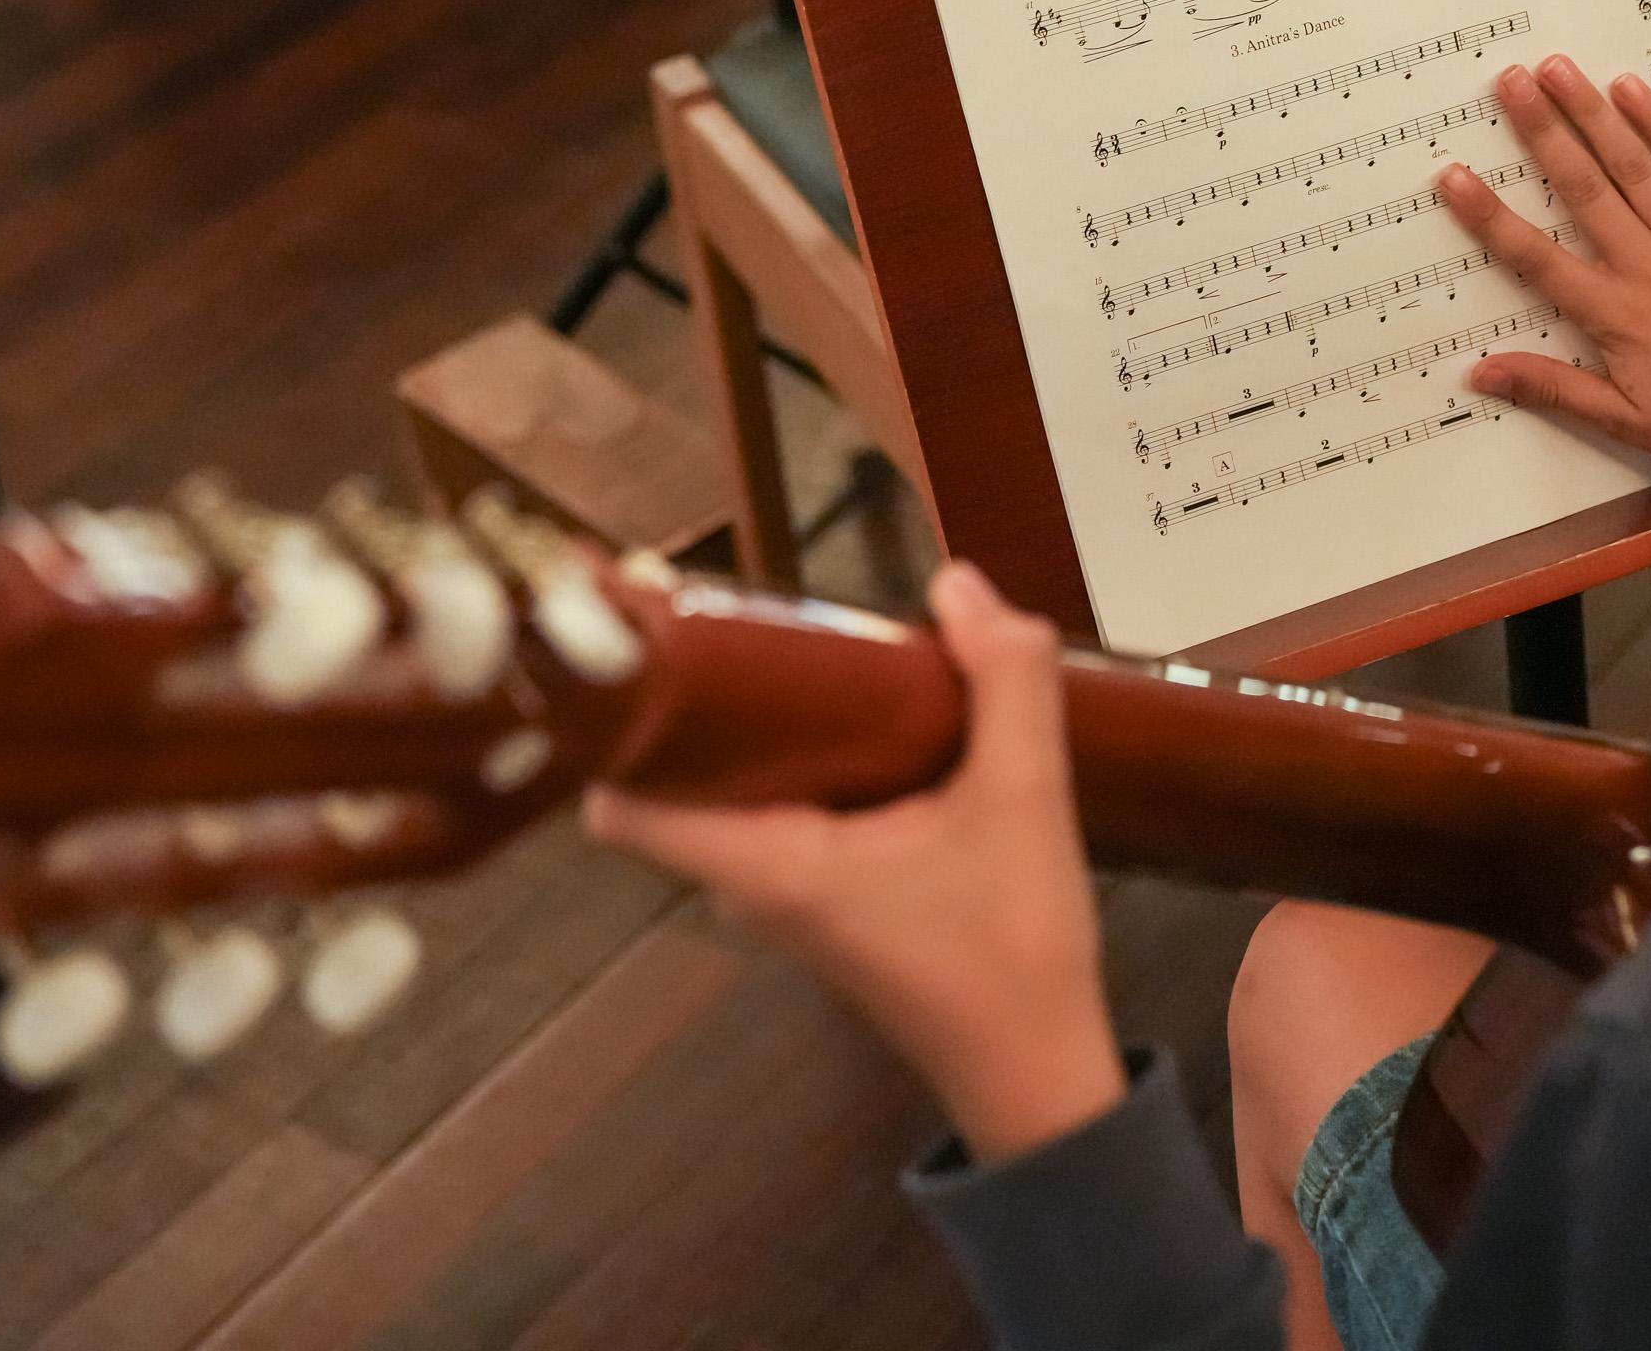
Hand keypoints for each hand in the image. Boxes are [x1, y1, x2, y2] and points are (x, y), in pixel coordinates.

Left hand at [582, 563, 1125, 1161]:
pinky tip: (842, 704)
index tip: (631, 641)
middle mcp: (750, 881)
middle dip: (683, 694)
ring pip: (723, 789)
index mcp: (768, 864)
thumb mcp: (1025, 801)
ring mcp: (780, 891)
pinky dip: (787, 754)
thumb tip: (960, 585)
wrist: (1037, 1066)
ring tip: (779, 636)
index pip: (621, 806)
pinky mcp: (817, 892)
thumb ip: (1005, 683)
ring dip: (742, 722)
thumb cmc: (1013, 951)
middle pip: (671, 777)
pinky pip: (769, 805)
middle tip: (715, 605)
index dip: (613, 723)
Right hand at [1442, 56, 1650, 472]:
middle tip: (1507, 82)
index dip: (1490, 217)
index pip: (1537, 258)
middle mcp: (1645, 263)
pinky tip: (1631, 90)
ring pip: (1631, 164)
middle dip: (1541, 131)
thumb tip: (1482, 373)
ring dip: (1591, 113)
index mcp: (1614, 312)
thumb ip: (1553, 388)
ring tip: (1557, 69)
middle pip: (1582, 187)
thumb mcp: (1627, 420)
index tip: (1454, 176)